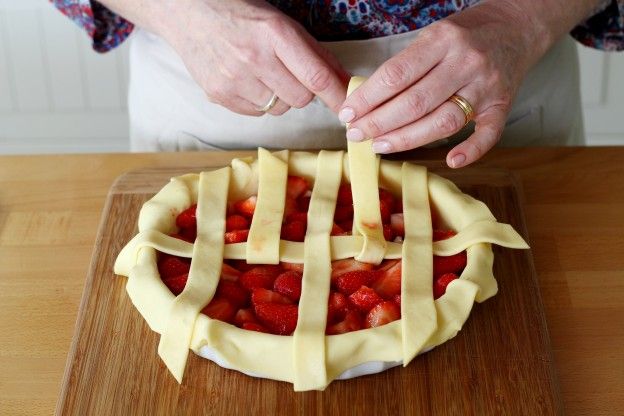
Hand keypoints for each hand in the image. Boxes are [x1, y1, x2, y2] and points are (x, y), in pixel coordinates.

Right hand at [159, 0, 348, 115]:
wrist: (188, 12)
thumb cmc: (240, 14)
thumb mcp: (281, 23)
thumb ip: (315, 54)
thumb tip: (344, 82)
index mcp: (275, 33)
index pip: (316, 76)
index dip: (337, 97)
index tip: (348, 109)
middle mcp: (254, 58)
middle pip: (301, 99)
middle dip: (303, 91)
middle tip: (288, 73)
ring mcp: (234, 79)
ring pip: (279, 109)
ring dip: (279, 97)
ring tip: (262, 73)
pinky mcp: (219, 95)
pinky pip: (256, 113)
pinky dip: (258, 102)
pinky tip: (246, 80)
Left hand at [339, 1, 562, 166]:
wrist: (515, 27)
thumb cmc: (463, 35)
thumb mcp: (432, 37)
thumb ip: (406, 66)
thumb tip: (367, 102)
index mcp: (442, 40)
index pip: (396, 75)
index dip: (367, 98)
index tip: (347, 113)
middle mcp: (465, 62)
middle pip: (415, 102)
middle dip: (379, 122)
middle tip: (356, 134)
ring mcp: (486, 86)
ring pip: (443, 121)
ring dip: (408, 139)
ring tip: (380, 145)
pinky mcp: (503, 105)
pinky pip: (489, 134)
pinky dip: (471, 151)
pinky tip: (450, 161)